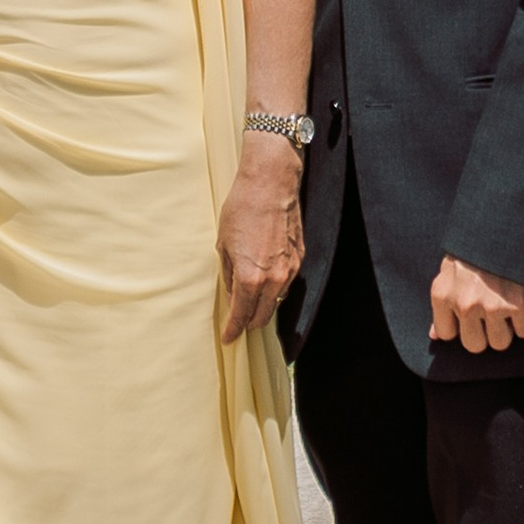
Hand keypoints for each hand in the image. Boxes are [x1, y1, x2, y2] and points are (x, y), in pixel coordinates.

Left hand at [215, 136, 303, 341]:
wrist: (270, 185)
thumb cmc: (242, 210)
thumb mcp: (223, 244)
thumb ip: (228, 274)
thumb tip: (231, 293)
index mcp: (250, 277)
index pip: (242, 315)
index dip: (233, 330)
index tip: (229, 338)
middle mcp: (273, 279)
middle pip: (262, 316)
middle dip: (248, 323)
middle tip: (237, 324)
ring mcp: (290, 270)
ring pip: (276, 302)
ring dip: (263, 306)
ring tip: (249, 302)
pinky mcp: (300, 260)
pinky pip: (286, 284)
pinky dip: (274, 289)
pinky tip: (264, 282)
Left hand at [430, 256, 523, 355]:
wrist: (503, 225)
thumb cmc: (474, 250)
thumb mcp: (449, 272)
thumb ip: (442, 306)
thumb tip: (434, 336)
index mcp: (442, 295)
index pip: (447, 334)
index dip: (461, 327)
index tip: (470, 315)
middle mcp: (463, 304)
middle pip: (474, 345)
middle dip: (485, 334)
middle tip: (492, 316)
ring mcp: (490, 306)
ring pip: (500, 343)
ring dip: (507, 330)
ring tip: (507, 309)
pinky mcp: (517, 305)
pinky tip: (522, 303)